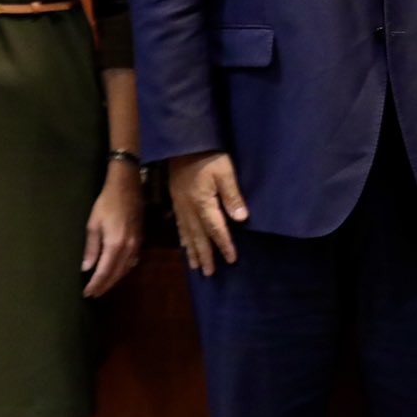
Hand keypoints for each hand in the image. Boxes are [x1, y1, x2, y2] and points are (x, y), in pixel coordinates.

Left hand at [81, 162, 143, 297]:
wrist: (127, 186)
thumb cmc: (106, 203)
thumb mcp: (93, 224)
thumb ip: (91, 248)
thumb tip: (86, 268)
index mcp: (115, 244)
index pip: (104, 272)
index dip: (96, 284)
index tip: (87, 293)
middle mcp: (128, 247)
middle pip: (117, 273)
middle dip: (104, 285)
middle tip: (93, 294)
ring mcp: (136, 244)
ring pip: (126, 269)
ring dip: (114, 280)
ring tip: (103, 286)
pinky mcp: (140, 239)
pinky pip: (132, 261)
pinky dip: (123, 270)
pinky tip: (116, 271)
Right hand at [168, 151, 247, 276]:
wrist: (182, 144)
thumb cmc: (208, 156)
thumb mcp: (225, 172)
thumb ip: (233, 196)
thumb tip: (241, 219)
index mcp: (203, 203)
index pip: (216, 229)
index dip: (224, 245)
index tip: (231, 260)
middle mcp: (190, 209)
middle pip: (199, 237)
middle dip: (205, 255)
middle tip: (209, 273)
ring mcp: (180, 206)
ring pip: (187, 234)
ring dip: (192, 251)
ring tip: (196, 267)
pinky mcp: (175, 200)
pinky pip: (179, 225)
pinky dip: (182, 238)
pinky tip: (183, 244)